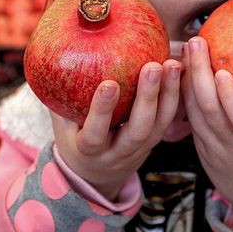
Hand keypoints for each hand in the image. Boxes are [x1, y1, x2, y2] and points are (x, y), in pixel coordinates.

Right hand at [51, 59, 182, 199]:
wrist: (96, 175)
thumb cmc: (75, 139)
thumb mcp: (61, 125)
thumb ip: (59, 98)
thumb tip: (52, 55)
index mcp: (89, 150)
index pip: (95, 132)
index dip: (102, 111)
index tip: (109, 84)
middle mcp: (117, 152)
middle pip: (137, 130)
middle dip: (147, 98)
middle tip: (153, 67)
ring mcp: (140, 149)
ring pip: (158, 125)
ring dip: (168, 94)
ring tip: (171, 64)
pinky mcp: (155, 142)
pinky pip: (168, 119)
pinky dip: (176, 95)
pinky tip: (180, 70)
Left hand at [182, 37, 232, 225]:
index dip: (231, 99)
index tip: (223, 72)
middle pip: (211, 111)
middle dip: (199, 74)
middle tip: (196, 43)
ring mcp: (213, 148)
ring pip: (195, 113)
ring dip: (187, 80)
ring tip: (188, 49)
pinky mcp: (199, 146)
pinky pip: (189, 117)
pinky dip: (184, 92)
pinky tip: (183, 68)